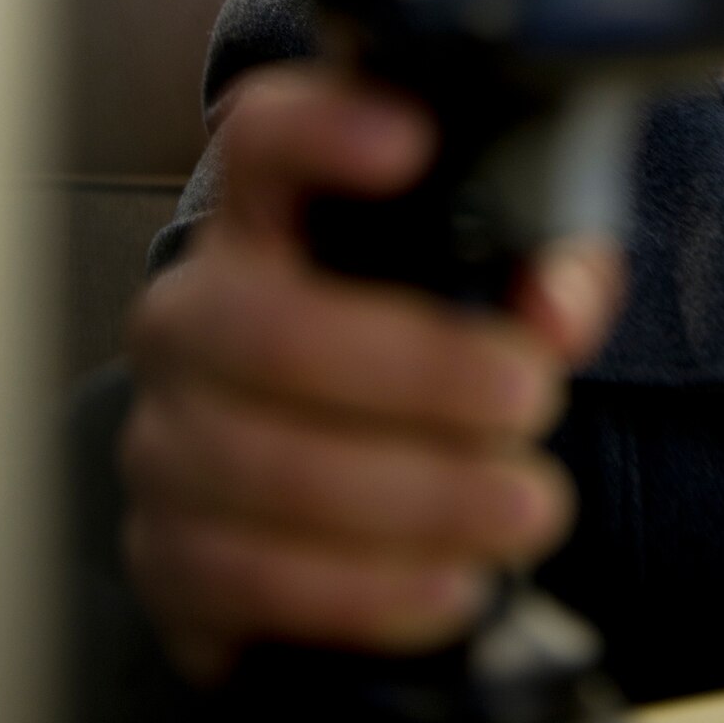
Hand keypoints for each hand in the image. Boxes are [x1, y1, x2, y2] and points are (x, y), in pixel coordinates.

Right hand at [120, 61, 622, 684]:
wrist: (339, 477)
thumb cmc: (418, 348)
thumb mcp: (501, 288)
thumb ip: (548, 273)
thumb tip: (558, 309)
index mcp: (264, 217)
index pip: (262, 139)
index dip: (321, 130)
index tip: (410, 140)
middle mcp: (191, 314)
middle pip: (269, 329)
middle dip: (417, 372)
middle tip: (531, 397)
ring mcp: (165, 436)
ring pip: (265, 466)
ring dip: (413, 497)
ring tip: (524, 507)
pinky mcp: (166, 555)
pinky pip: (248, 581)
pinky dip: (362, 592)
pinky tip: (450, 583)